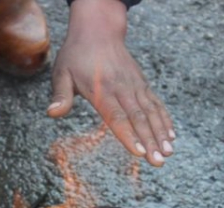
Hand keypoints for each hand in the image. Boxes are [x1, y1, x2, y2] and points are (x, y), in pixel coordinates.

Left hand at [49, 0, 174, 166]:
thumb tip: (52, 113)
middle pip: (138, 118)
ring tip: (169, 153)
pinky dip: (165, 119)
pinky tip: (171, 136)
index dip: (129, 135)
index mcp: (101, 90)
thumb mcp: (62, 72)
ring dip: (161, 133)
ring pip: (151, 112)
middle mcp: (122, 88)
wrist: (98, 30)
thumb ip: (60, 95)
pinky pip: (156, 104)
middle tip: (158, 162)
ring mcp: (134, 86)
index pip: (117, 116)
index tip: (139, 152)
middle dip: (150, 141)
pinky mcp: (141, 84)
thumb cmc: (76, 55)